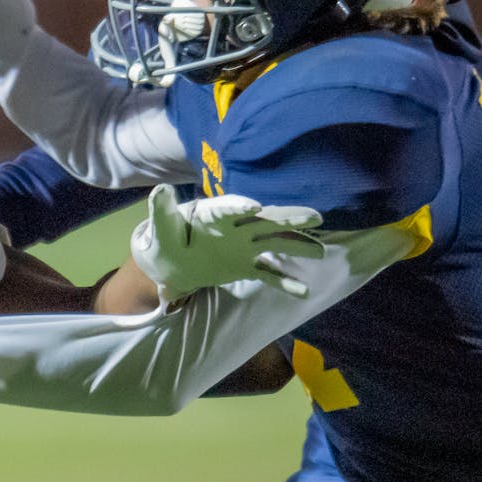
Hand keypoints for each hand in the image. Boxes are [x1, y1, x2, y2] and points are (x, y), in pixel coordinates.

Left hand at [131, 186, 324, 301]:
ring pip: (275, 243)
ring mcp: (244, 247)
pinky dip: (284, 282)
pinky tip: (304, 291)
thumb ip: (161, 210)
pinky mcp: (246, 266)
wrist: (171, 262)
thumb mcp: (160, 227)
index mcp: (214, 214)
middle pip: (265, 220)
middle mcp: (236, 227)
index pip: (229, 208)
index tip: (256, 207)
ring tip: (321, 252)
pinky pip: (268, 273)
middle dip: (288, 218)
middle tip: (315, 217)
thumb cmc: (166, 239)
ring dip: (297, 246)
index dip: (241, 205)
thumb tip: (160, 190)